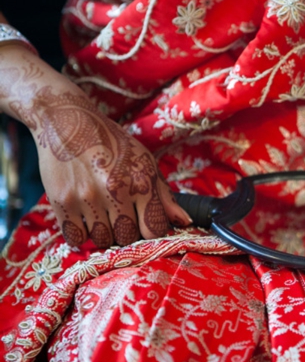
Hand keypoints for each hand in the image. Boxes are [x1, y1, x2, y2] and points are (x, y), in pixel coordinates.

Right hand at [10, 82, 191, 247]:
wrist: (68, 121)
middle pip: (127, 237)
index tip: (143, 224)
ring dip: (104, 233)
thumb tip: (185, 222)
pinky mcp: (62, 201)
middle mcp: (116, 190)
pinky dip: (82, 233)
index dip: (149, 231)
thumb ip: (164, 196)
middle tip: (120, 216)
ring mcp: (87, 197)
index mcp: (141, 181)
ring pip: (102, 240)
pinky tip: (85, 217)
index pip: (153, 230)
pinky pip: (77, 237)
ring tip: (102, 214)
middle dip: (126, 232)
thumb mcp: (145, 162)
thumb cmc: (113, 144)